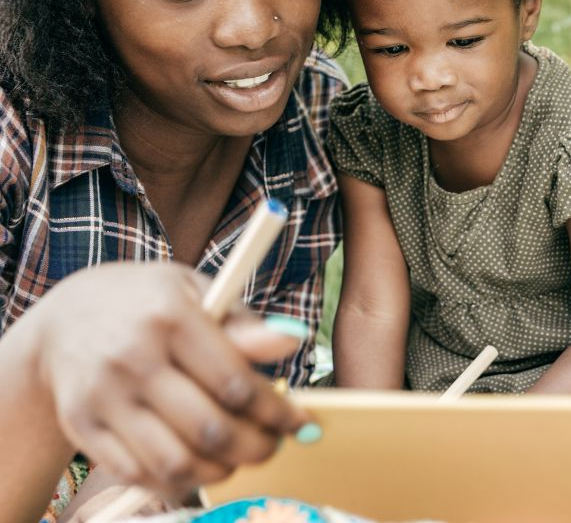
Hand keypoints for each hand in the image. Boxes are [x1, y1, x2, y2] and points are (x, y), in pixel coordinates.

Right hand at [24, 262, 308, 498]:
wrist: (66, 320)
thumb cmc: (149, 303)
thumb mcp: (197, 292)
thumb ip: (244, 324)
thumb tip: (293, 340)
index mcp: (170, 318)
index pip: (235, 383)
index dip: (276, 411)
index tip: (300, 421)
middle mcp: (133, 359)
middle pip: (208, 429)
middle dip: (255, 447)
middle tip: (273, 445)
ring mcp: (103, 397)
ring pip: (174, 461)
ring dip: (220, 471)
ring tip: (238, 457)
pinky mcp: (83, 427)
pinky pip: (138, 473)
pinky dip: (178, 481)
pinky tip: (200, 465)